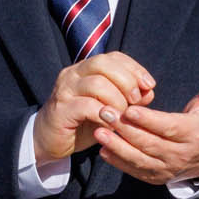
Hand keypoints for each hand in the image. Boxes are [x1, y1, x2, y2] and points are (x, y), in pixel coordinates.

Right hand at [33, 50, 156, 170]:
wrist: (49, 141)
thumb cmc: (82, 123)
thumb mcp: (109, 108)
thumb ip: (128, 98)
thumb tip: (148, 91)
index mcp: (86, 69)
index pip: (113, 57)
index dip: (135, 68)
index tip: (150, 85)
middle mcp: (73, 74)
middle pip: (103, 64)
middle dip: (126, 81)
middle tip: (135, 100)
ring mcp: (65, 90)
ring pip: (97, 84)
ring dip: (117, 100)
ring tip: (122, 115)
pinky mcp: (61, 109)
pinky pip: (87, 106)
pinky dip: (104, 115)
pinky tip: (110, 123)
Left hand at [97, 57, 198, 187]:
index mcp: (194, 133)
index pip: (168, 127)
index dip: (148, 120)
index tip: (128, 109)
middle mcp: (180, 154)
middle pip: (149, 143)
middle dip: (125, 129)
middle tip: (104, 113)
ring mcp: (167, 168)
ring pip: (139, 159)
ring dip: (117, 147)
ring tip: (99, 132)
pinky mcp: (156, 176)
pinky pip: (135, 170)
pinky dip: (118, 162)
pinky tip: (103, 149)